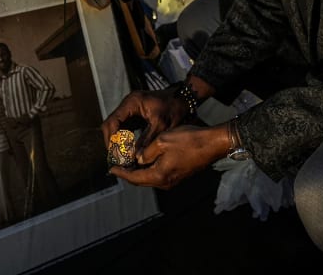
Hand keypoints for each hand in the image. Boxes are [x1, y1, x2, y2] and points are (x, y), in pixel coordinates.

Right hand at [100, 87, 191, 153]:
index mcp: (132, 103)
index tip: (113, 151)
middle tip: (115, 155)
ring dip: (118, 140)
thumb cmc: (175, 107)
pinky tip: (129, 149)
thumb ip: (147, 140)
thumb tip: (136, 157)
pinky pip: (125, 127)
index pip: (112, 121)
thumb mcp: (161, 125)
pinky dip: (125, 138)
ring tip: (121, 154)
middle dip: (112, 140)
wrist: (185, 98)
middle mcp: (128, 104)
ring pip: (117, 126)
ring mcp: (131, 109)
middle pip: (111, 124)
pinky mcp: (136, 114)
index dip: (110, 137)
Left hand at [108, 124, 226, 188]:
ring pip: (150, 178)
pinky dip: (149, 169)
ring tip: (129, 161)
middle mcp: (165, 182)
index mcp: (159, 175)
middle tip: (117, 165)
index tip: (110, 169)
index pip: (134, 178)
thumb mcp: (162, 141)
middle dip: (128, 173)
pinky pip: (159, 175)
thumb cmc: (189, 140)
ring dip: (139, 171)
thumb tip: (138, 159)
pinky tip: (146, 160)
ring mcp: (174, 180)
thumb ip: (146, 151)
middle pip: (141, 181)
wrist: (212, 144)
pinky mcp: (179, 175)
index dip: (121, 173)